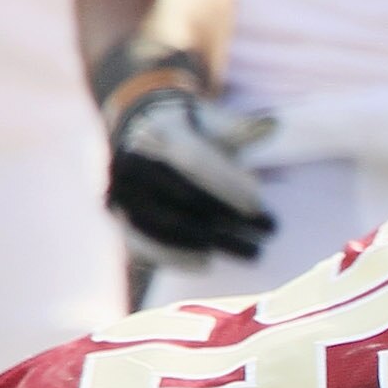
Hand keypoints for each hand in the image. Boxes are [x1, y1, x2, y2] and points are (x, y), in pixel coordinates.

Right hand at [103, 59, 275, 257]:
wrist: (142, 137)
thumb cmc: (192, 133)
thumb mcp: (213, 124)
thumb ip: (239, 128)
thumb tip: (272, 124)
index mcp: (156, 131)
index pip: (193, 161)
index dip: (226, 185)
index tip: (257, 206)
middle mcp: (131, 160)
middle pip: (183, 196)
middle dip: (228, 217)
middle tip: (268, 231)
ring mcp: (120, 191)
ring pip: (164, 223)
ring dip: (208, 241)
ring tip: (250, 252)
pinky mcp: (115, 217)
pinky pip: (141, 243)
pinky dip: (174, 256)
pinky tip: (207, 263)